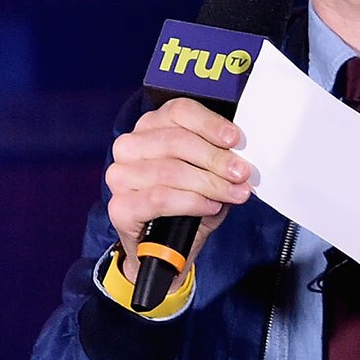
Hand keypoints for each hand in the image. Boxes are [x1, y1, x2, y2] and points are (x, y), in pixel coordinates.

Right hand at [105, 97, 251, 283]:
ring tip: (231, 193)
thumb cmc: (187, 205)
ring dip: (208, 183)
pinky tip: (208, 206)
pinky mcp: (119, 206)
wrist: (166, 248)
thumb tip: (238, 158)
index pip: (178, 111)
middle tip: (240, 173)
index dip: (209, 123)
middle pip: (175, 140)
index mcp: (151, 128)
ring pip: (168, 170)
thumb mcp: (209, 175)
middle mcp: (130, 147)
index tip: (234, 139)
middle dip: (215, 158)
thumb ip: (220, 162)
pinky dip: (190, 202)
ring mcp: (120, 176)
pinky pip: (159, 198)